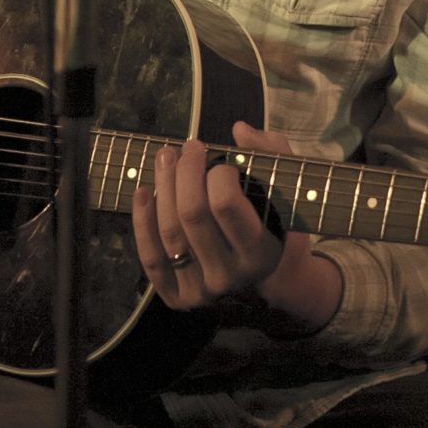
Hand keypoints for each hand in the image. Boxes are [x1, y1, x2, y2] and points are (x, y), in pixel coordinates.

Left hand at [131, 122, 342, 331]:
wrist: (274, 278)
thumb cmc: (275, 223)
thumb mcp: (285, 188)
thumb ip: (270, 153)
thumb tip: (239, 131)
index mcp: (262, 252)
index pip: (226, 205)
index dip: (217, 173)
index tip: (220, 161)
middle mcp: (231, 276)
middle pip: (192, 215)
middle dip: (185, 171)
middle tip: (188, 146)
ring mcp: (203, 290)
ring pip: (170, 233)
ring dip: (162, 186)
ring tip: (165, 157)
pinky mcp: (179, 297)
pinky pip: (152, 258)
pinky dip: (142, 222)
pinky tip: (144, 192)